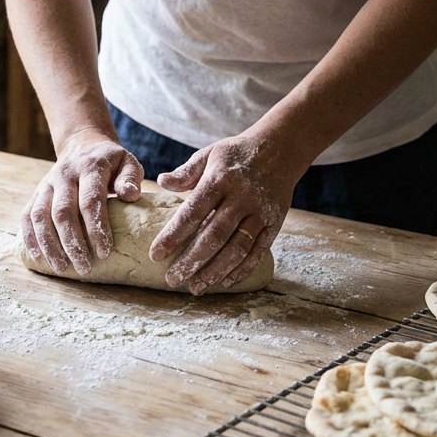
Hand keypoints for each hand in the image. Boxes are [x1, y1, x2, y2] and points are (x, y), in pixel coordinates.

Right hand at [21, 127, 143, 274]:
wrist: (82, 144)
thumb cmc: (110, 162)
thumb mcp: (127, 163)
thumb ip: (131, 178)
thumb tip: (130, 195)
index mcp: (89, 167)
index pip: (90, 201)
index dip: (96, 228)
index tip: (104, 252)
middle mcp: (64, 174)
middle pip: (63, 212)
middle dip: (72, 243)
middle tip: (84, 267)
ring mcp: (47, 183)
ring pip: (41, 216)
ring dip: (49, 244)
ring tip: (62, 268)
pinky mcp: (36, 192)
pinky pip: (27, 216)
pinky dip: (30, 237)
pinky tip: (38, 256)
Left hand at [150, 134, 304, 294]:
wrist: (280, 149)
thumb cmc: (236, 154)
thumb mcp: (209, 154)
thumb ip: (186, 172)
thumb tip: (161, 182)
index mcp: (220, 179)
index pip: (193, 212)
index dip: (174, 235)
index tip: (156, 255)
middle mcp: (242, 198)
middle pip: (214, 235)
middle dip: (192, 260)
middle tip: (172, 279)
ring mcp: (260, 213)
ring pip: (237, 248)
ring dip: (215, 271)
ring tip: (196, 287)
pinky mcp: (274, 224)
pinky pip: (258, 252)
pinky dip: (241, 270)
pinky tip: (224, 283)